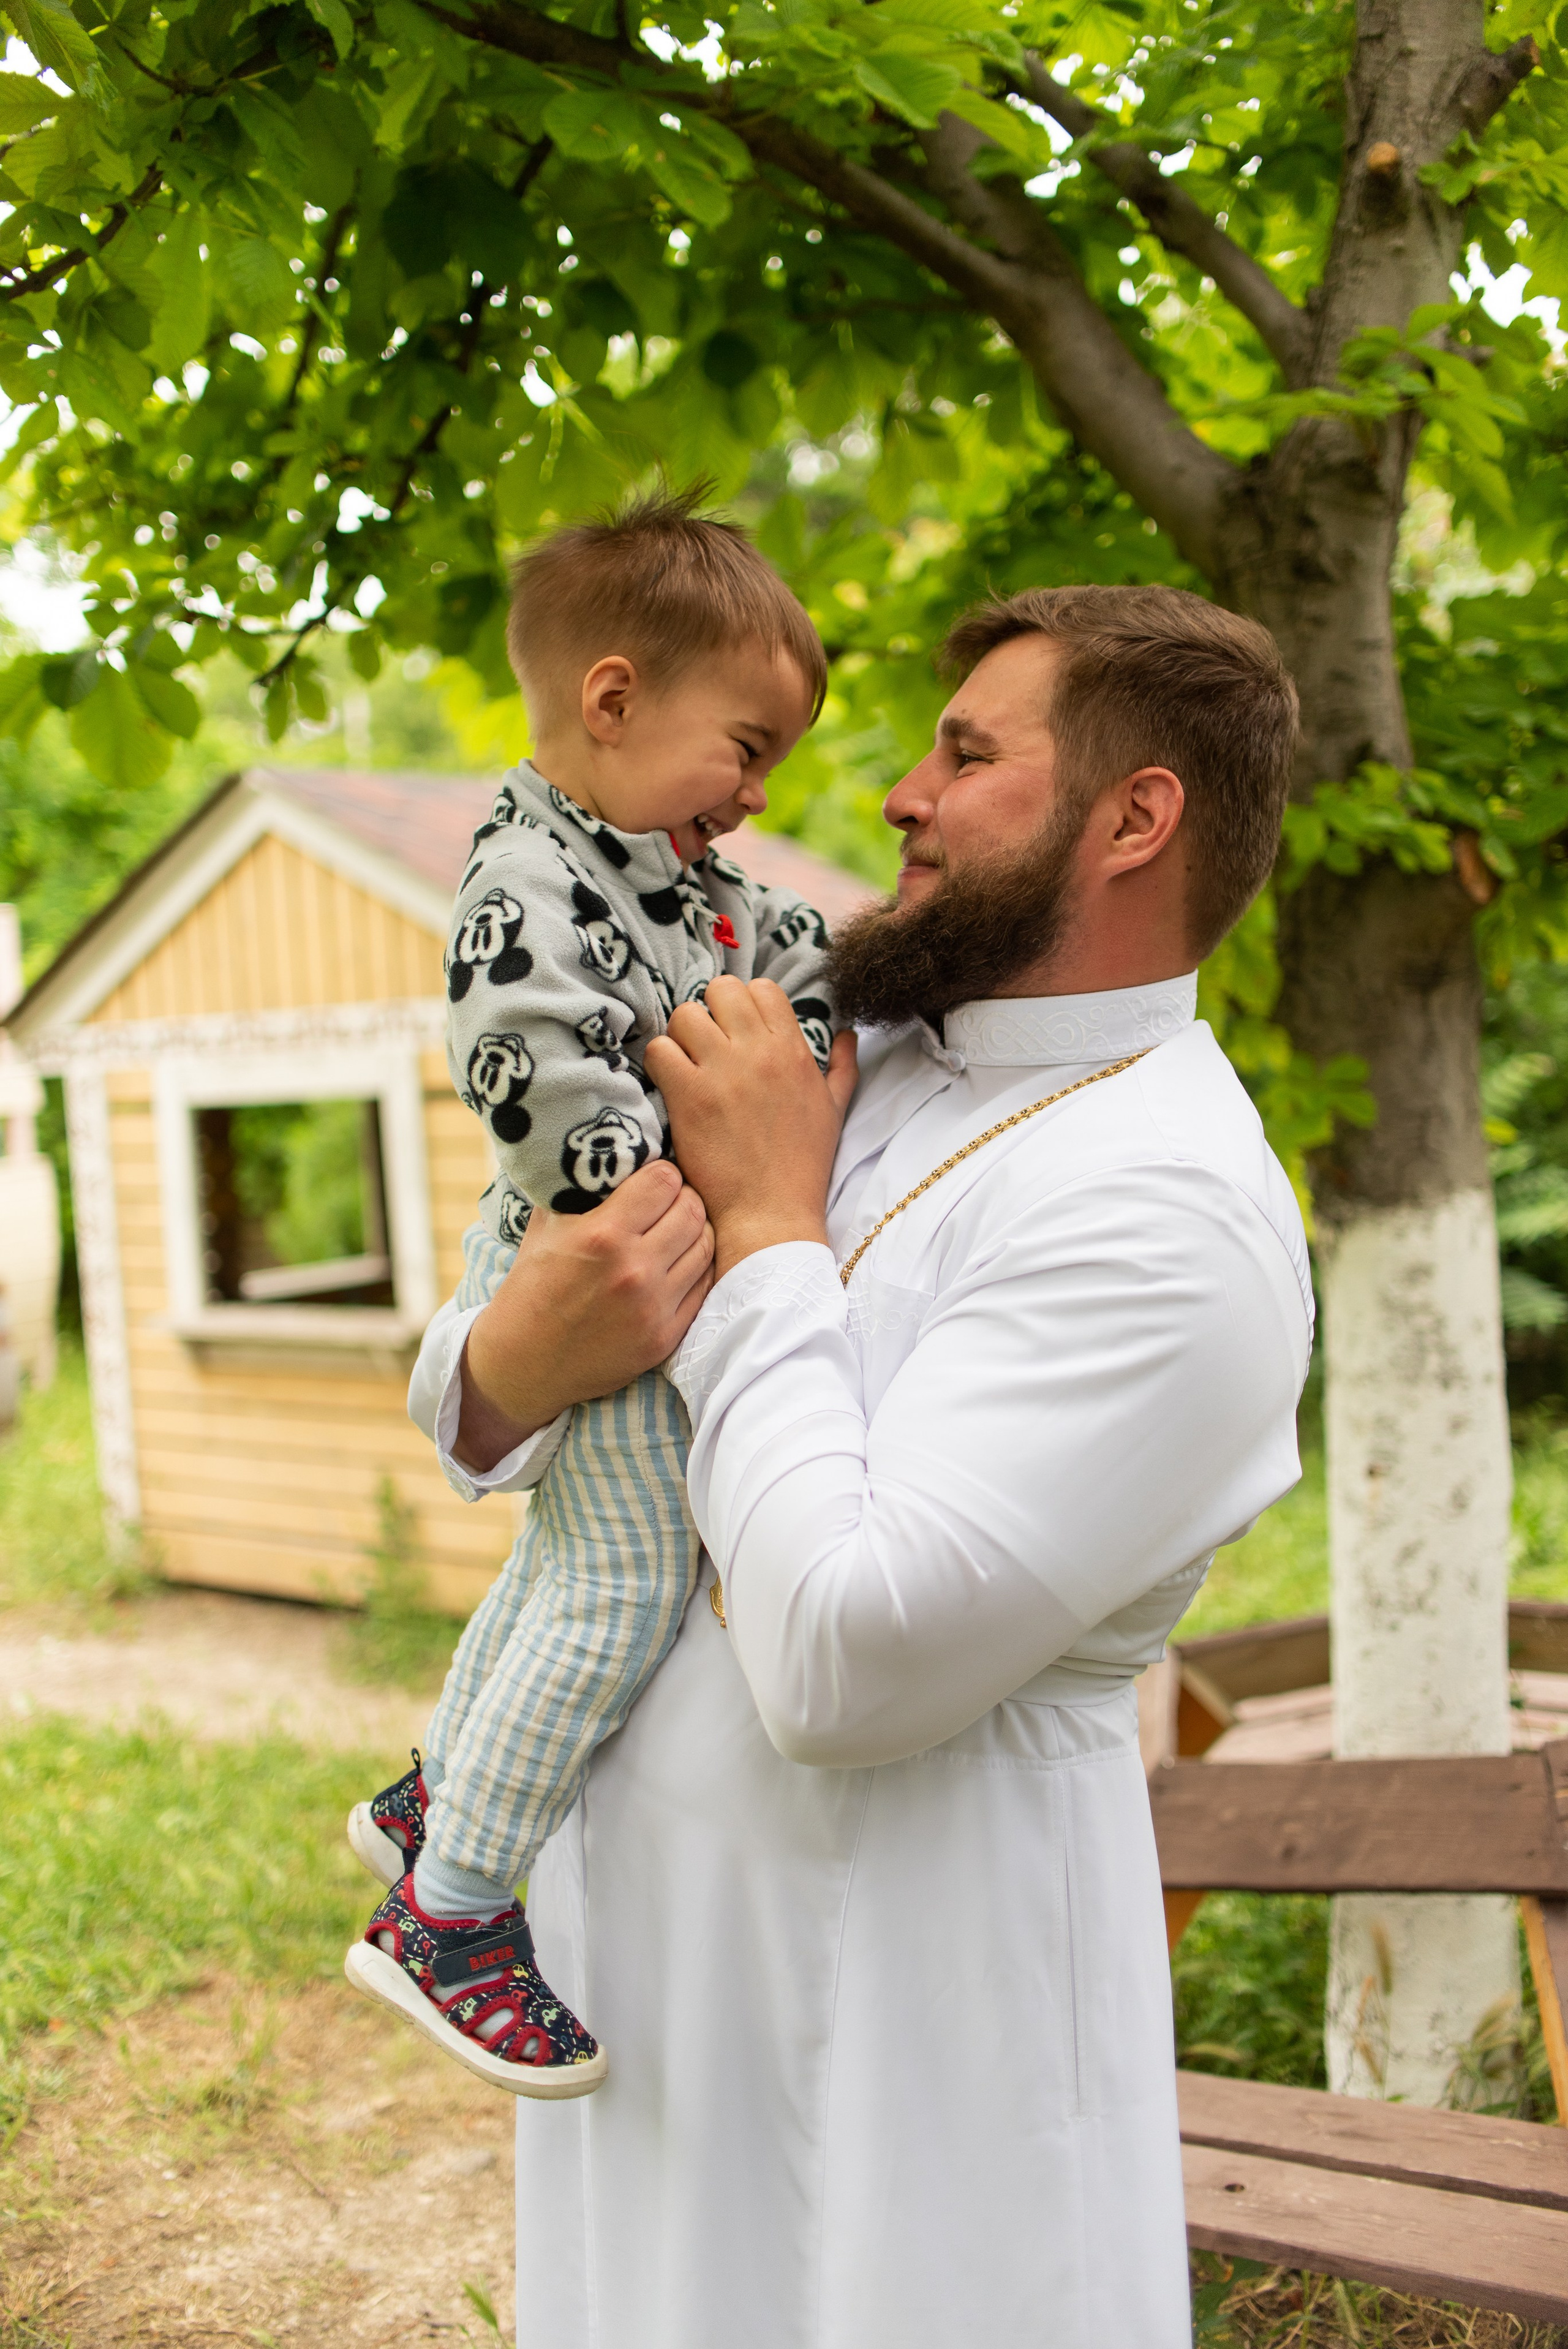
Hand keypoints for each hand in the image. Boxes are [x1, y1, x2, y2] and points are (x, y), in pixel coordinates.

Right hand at [455, 1162, 713, 1471]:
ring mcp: (653, 1307)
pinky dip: (696, 1268)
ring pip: (706, 1246)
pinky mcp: (665, 1336)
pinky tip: (677, 1262)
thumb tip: (611, 1147)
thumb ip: (580, 1186)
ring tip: (675, 1230)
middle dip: (683, 1198)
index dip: (662, 1174)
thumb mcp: (546, 1225)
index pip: (665, 1180)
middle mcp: (633, 1270)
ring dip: (694, 1231)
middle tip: (668, 1203)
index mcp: (602, 1234)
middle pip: (693, 1209)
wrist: (523, 1362)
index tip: (653, 1180)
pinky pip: (704, 1285)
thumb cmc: (533, 1285)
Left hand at [644, 977, 857, 1279]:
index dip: (743, 1004)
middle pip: (720, 990)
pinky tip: (670, 1085)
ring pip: (685, 1015)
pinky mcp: (690, 1096)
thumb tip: (849, 1034)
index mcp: (794, 1050)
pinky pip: (660, 1051)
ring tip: (685, 1064)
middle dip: (709, 1012)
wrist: (772, 1212)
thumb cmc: (802, 1165)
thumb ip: (843, 1066)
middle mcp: (759, 1052)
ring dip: (680, 1036)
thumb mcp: (834, 1110)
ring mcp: (723, 1071)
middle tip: (706, 1044)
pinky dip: (659, 1062)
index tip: (736, 1031)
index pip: (762, 989)